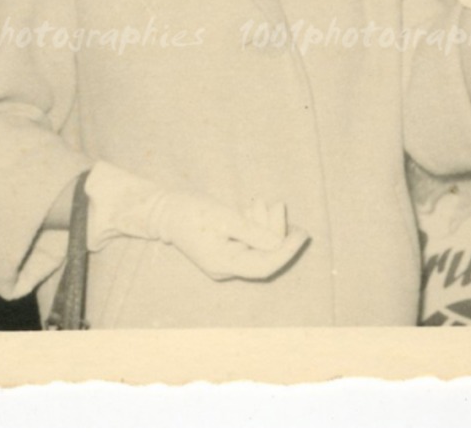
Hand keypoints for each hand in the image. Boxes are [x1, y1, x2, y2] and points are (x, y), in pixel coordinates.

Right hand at [151, 193, 309, 281]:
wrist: (167, 210)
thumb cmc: (192, 211)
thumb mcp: (224, 217)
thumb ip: (252, 232)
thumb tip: (278, 244)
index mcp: (224, 264)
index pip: (265, 265)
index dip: (287, 250)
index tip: (303, 233)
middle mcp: (226, 268)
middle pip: (264, 256)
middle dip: (275, 230)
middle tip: (278, 204)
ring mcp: (226, 261)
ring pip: (259, 247)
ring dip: (265, 224)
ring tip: (257, 202)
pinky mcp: (227, 250)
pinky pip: (250, 242)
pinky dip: (256, 225)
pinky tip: (251, 208)